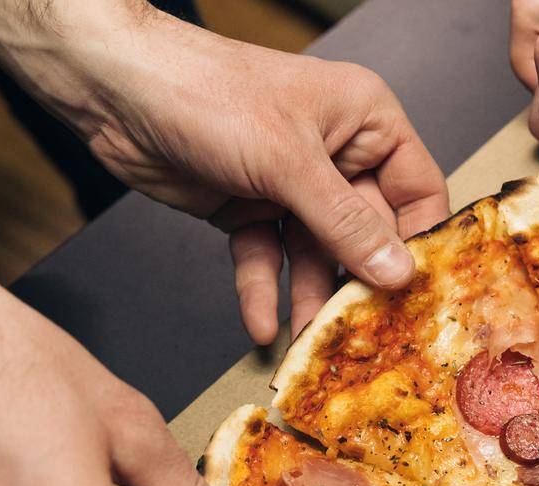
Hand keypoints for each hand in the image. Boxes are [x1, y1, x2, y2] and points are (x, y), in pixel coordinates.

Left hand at [0, 0, 448, 343]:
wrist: (115, 90)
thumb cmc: (208, 93)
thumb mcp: (289, 163)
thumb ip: (345, 224)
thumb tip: (398, 273)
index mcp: (366, 122)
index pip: (417, 190)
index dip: (421, 243)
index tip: (423, 295)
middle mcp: (336, 154)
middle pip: (367, 233)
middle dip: (359, 283)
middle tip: (367, 334)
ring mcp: (292, 184)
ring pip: (316, 255)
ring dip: (311, 298)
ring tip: (310, 342)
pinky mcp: (250, 207)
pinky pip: (268, 258)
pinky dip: (263, 290)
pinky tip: (261, 324)